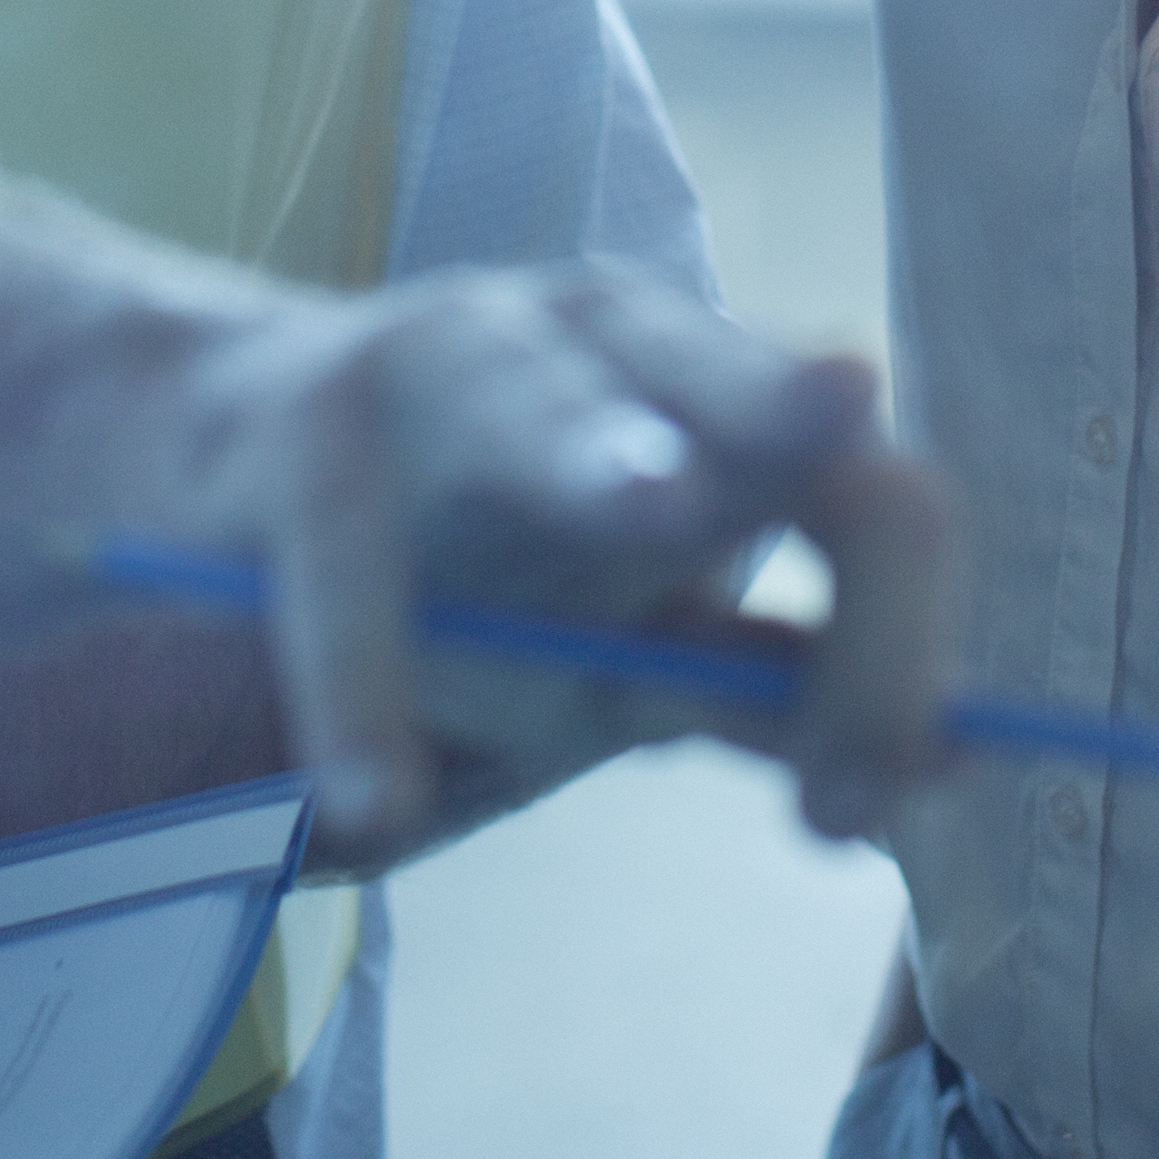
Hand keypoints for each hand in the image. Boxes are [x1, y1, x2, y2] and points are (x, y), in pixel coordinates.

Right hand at [157, 260, 958, 863]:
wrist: (205, 446)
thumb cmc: (462, 547)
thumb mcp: (627, 632)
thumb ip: (772, 684)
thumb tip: (953, 760)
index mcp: (714, 394)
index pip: (867, 497)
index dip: (894, 651)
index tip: (857, 813)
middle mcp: (611, 345)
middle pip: (751, 417)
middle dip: (799, 441)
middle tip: (842, 484)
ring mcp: (452, 362)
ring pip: (542, 411)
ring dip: (601, 450)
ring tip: (657, 507)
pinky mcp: (303, 426)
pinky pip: (345, 572)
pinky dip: (360, 690)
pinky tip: (374, 805)